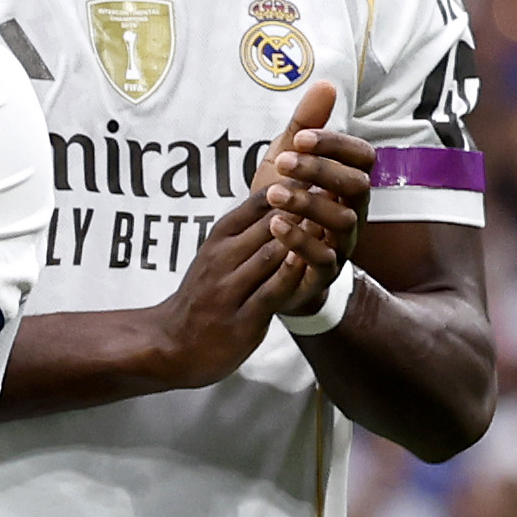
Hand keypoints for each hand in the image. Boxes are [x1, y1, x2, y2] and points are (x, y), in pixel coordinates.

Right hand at [150, 109, 337, 374]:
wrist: (172, 344)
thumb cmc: (206, 293)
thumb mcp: (219, 252)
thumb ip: (248, 226)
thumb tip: (284, 191)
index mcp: (220, 238)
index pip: (259, 202)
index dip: (293, 185)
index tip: (326, 173)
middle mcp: (222, 258)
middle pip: (270, 222)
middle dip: (306, 206)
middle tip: (343, 190)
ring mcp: (230, 288)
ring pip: (273, 253)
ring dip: (305, 237)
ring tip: (337, 223)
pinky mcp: (243, 317)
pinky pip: (273, 291)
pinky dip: (294, 274)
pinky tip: (314, 264)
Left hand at [254, 84, 372, 277]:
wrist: (261, 258)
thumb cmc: (281, 202)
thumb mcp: (285, 160)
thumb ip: (304, 126)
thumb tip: (325, 83)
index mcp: (348, 181)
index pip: (363, 157)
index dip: (336, 145)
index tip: (301, 135)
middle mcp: (352, 210)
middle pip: (358, 186)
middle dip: (322, 171)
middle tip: (283, 161)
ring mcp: (341, 242)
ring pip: (343, 222)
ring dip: (309, 203)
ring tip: (272, 193)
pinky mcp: (322, 271)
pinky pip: (324, 259)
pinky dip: (301, 241)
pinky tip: (275, 225)